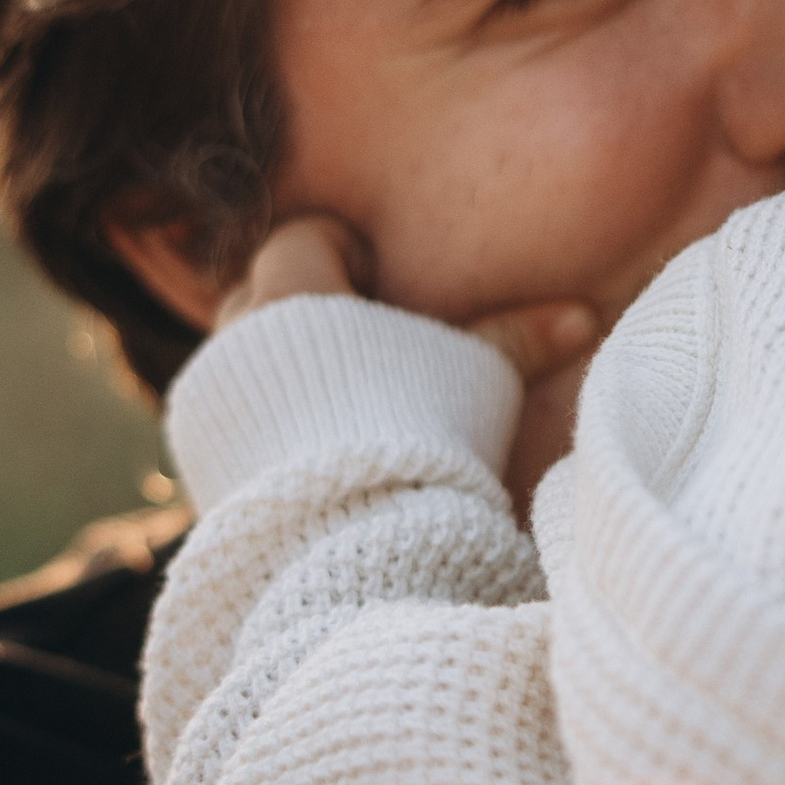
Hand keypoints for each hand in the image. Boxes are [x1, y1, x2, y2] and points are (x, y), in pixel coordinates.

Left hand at [212, 216, 601, 493]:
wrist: (354, 548)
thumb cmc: (424, 442)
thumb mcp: (477, 379)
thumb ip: (517, 339)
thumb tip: (582, 315)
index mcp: (291, 294)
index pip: (303, 237)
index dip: (346, 252)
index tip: (381, 283)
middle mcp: (233, 338)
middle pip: (260, 290)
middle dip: (305, 305)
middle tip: (362, 341)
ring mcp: (209, 402)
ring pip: (238, 356)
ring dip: (277, 364)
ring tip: (338, 399)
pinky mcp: (202, 461)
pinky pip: (226, 418)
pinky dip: (260, 421)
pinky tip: (311, 450)